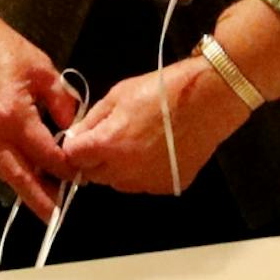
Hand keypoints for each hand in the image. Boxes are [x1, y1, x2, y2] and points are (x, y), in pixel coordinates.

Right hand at [0, 14, 80, 220]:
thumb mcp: (42, 68)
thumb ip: (62, 100)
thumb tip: (72, 127)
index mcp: (14, 115)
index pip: (47, 155)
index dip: (66, 167)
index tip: (81, 173)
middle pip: (21, 178)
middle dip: (41, 199)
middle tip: (56, 217)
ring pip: (6, 173)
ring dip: (26, 190)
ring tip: (44, 204)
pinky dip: (12, 173)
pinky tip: (24, 177)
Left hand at [60, 57, 248, 195]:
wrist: (207, 101)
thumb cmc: (160, 91)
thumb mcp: (117, 95)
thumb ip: (92, 120)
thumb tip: (75, 136)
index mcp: (108, 144)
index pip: (73, 158)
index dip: (74, 147)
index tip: (81, 139)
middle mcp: (125, 171)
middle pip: (93, 175)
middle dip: (93, 159)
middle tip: (107, 138)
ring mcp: (148, 182)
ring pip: (117, 183)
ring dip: (116, 168)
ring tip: (133, 142)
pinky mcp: (168, 187)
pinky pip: (143, 184)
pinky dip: (141, 172)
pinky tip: (153, 151)